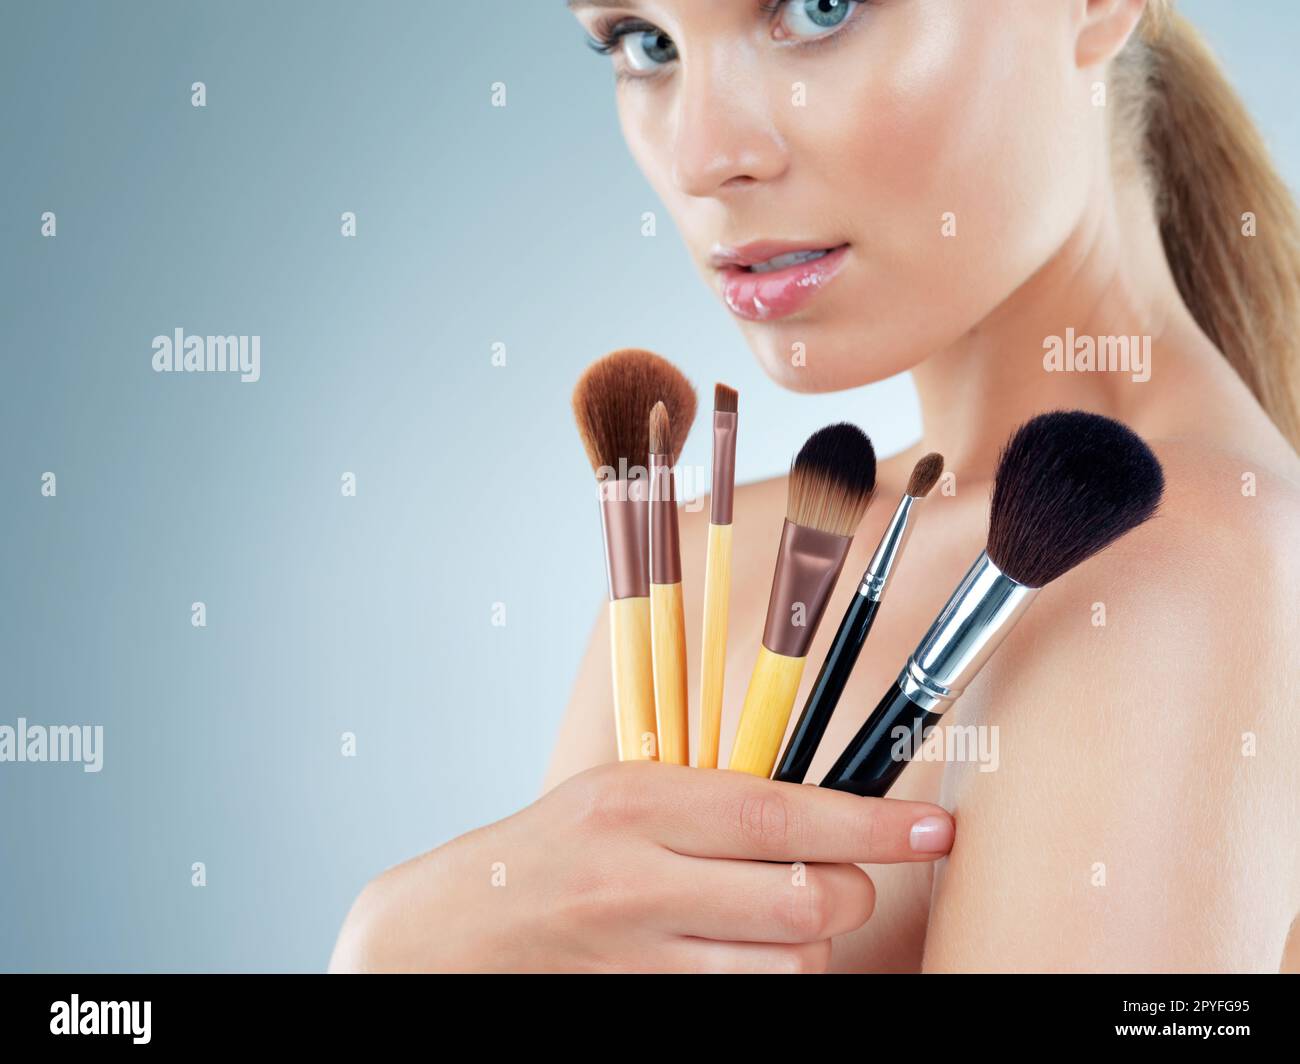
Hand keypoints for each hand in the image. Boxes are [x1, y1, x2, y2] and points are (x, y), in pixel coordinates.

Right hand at [329, 761, 954, 972]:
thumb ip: (712, 799)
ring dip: (811, 947)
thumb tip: (820, 804)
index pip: (782, 814)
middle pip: (805, 904)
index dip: (873, 822)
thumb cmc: (542, 854)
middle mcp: (639, 882)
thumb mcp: (617, 794)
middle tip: (843, 878)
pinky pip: (744, 1002)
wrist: (449, 936)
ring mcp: (641, 958)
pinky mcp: (646, 1005)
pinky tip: (738, 954)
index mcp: (635, 804)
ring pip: (789, 969)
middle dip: (851, 893)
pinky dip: (765, 981)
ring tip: (777, 921)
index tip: (932, 826)